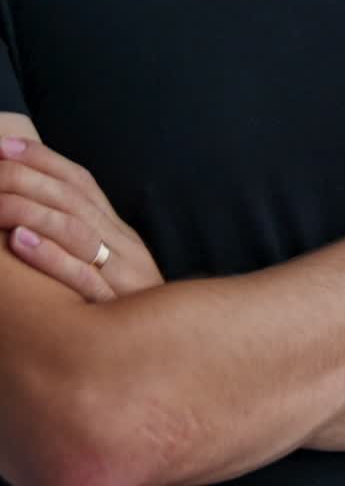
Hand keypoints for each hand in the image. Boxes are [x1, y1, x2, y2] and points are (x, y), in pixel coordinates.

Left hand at [0, 135, 164, 302]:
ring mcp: (119, 270)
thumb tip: (38, 221)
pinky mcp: (112, 302)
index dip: (44, 159)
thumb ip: (85, 242)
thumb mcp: (114, 270)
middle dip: (30, 175)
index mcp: (119, 231)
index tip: (7, 144)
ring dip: (31, 209)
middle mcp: (122, 242)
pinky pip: (77, 274)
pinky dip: (47, 255)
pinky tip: (18, 242)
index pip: (81, 182)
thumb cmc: (130, 315)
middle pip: (74, 198)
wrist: (174, 353)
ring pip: (74, 228)